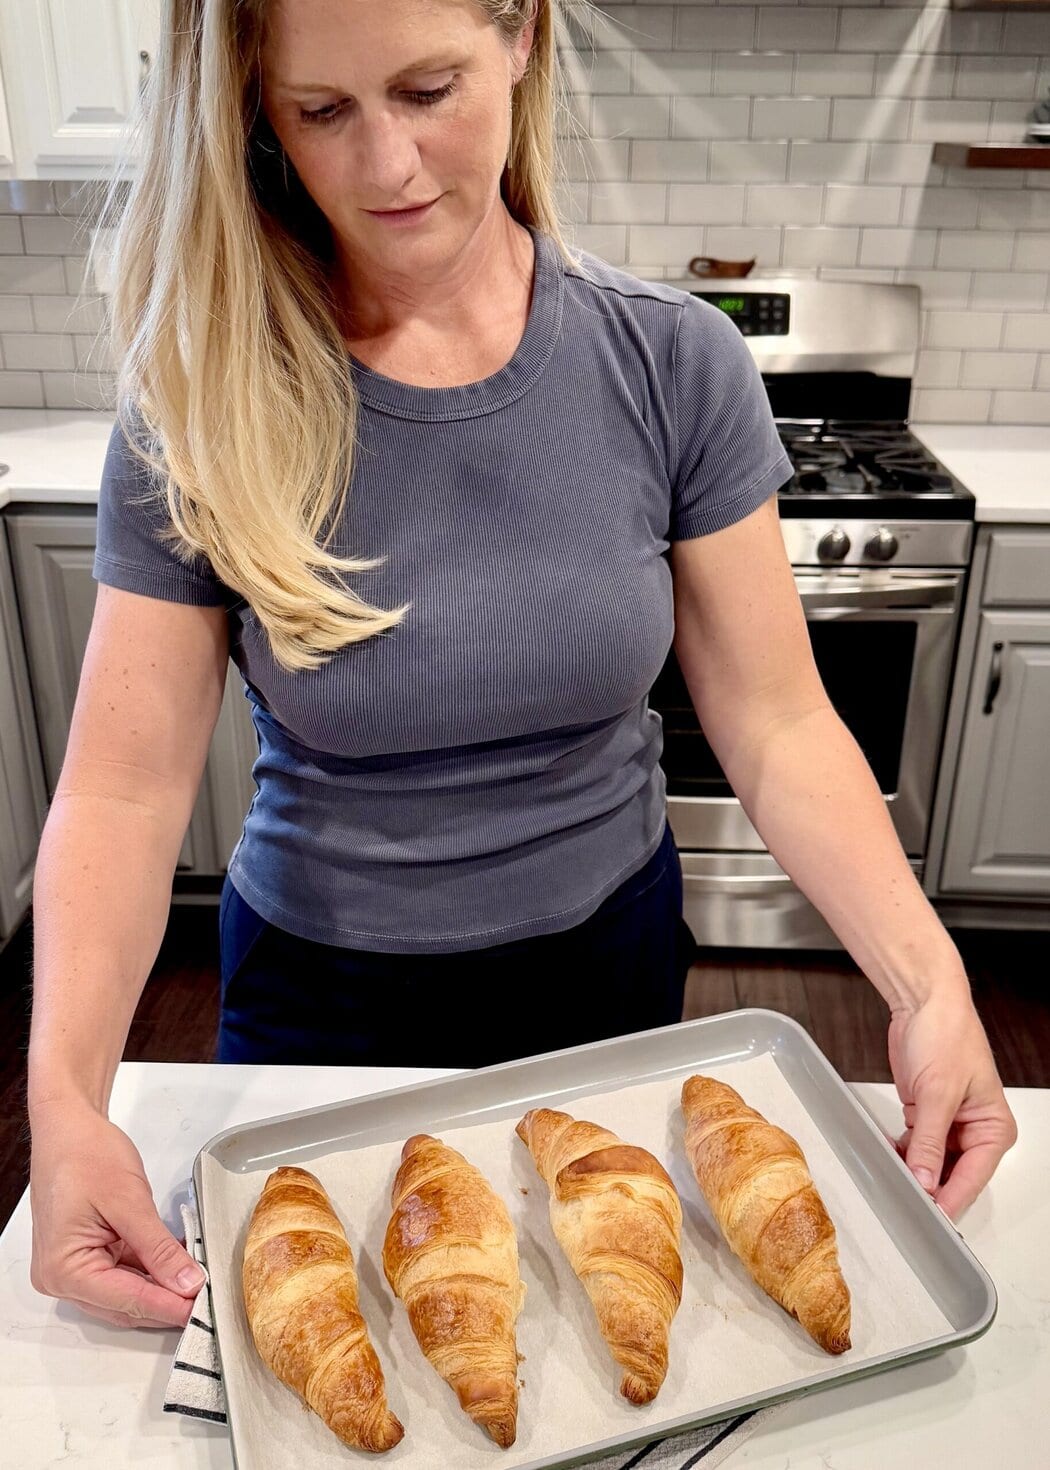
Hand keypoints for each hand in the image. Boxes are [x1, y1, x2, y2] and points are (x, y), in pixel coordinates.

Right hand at [29, 1098, 204, 1328]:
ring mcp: (71, 1269)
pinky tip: (178, 1262)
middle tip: (208, 1298)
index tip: (203, 1310)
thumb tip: (187, 1282)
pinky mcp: (85, 1256)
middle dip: (167, 1301)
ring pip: (125, 1293)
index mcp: (64, 1270)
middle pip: (124, 1305)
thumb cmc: (86, 1154)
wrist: (68, 1128)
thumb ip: (158, 1248)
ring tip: (199, 1278)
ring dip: (161, 1286)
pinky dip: (150, 1269)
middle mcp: (61, 1279)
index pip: (127, 1301)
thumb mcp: (129, 1202)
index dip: (169, 1306)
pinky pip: (122, 1273)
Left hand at [887, 986, 1016, 1219]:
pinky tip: (887, 1157)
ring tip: (891, 1180)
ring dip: (912, 1171)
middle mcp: (975, 1131)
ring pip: (931, 1165)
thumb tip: (927, 1181)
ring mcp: (949, 1124)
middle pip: (952, 1176)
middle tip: (903, 1204)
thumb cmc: (946, 1034)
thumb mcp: (938, 1093)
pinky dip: (902, 1153)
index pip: (972, 1179)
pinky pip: (916, 1147)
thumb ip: (931, 1142)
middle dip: (928, 1188)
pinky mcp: (926, 1114)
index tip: (929, 1219)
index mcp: (993, 1128)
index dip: (949, 1200)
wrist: (922, 1002)